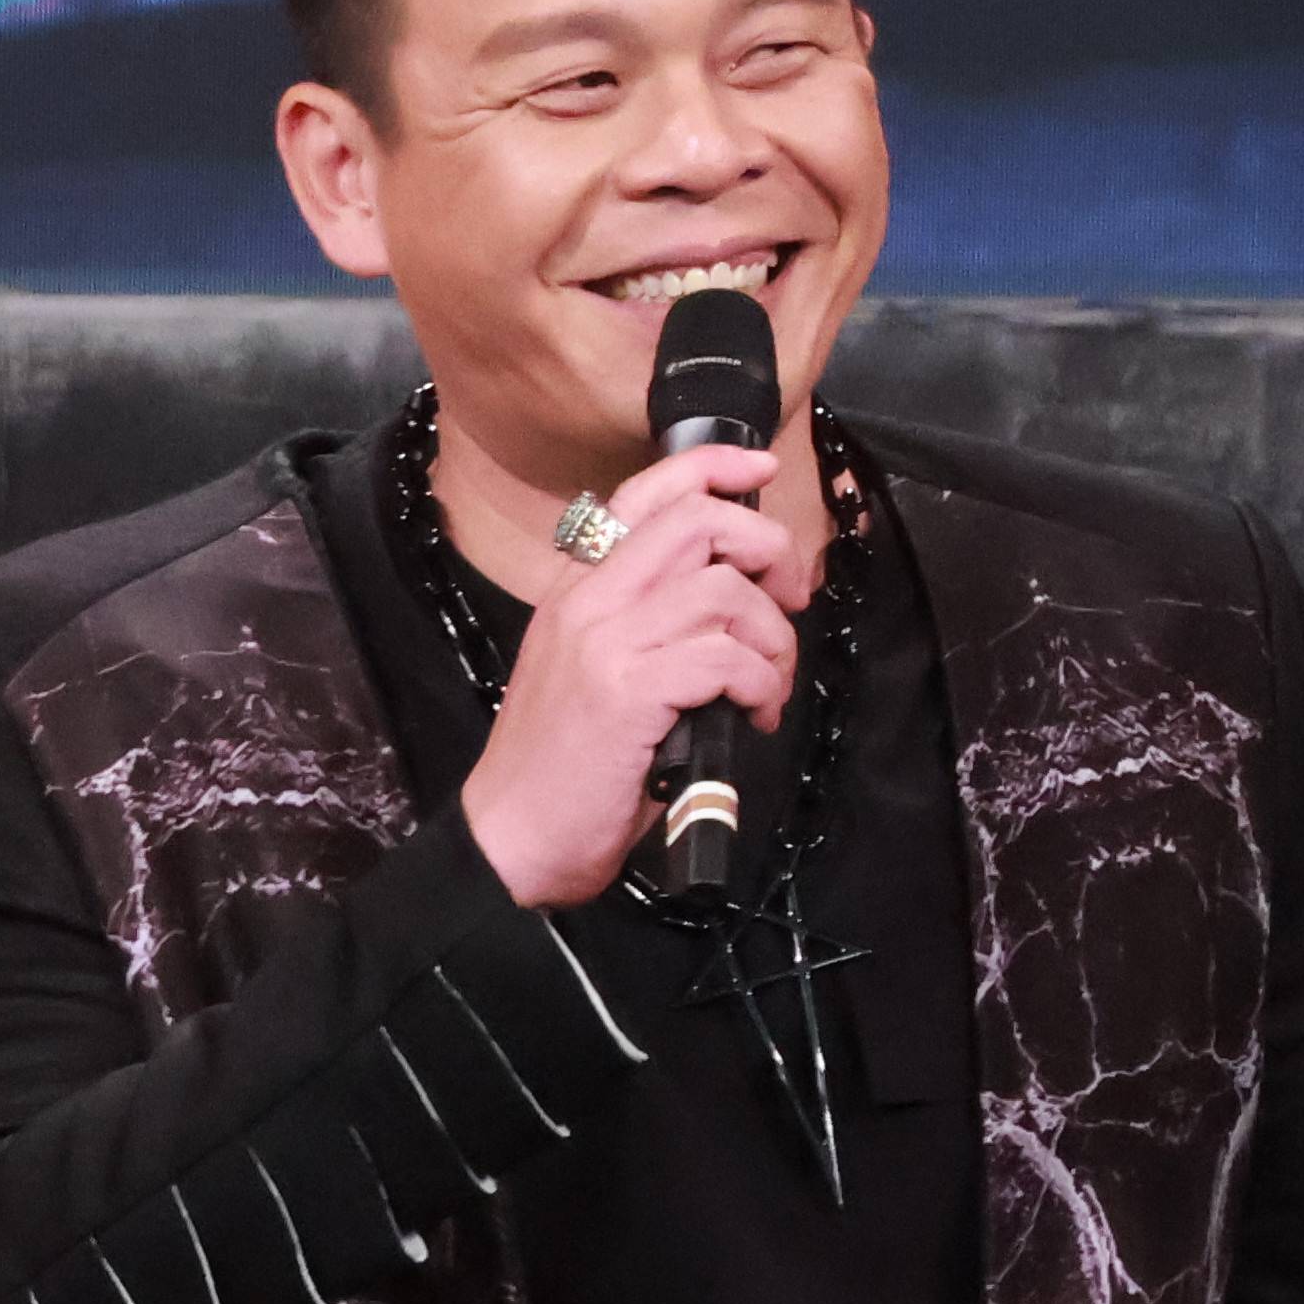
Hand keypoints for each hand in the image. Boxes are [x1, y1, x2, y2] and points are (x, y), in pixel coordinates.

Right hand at [459, 444, 797, 909]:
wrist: (515, 835)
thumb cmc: (563, 765)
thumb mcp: (594, 669)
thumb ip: (645, 621)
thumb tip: (735, 593)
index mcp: (575, 592)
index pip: (642, 495)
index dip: (710, 468)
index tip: (759, 472)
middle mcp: (586, 603)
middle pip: (698, 524)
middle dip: (768, 549)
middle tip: (788, 599)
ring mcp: (604, 644)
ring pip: (725, 592)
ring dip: (773, 638)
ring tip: (767, 684)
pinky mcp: (628, 690)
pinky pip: (727, 658)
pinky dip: (762, 684)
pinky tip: (754, 715)